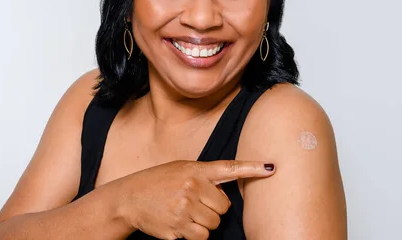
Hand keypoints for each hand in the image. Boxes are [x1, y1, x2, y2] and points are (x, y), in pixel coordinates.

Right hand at [117, 160, 274, 239]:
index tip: (271, 168)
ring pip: (214, 224)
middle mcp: (192, 186)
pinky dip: (195, 234)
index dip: (252, 168)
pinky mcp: (179, 226)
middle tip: (195, 202)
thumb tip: (225, 194)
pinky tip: (180, 223)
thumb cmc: (158, 182)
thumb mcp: (180, 169)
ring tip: (185, 212)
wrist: (130, 198)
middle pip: (223, 207)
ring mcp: (185, 208)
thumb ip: (204, 176)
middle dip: (213, 209)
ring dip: (204, 223)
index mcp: (195, 169)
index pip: (229, 168)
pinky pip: (201, 236)